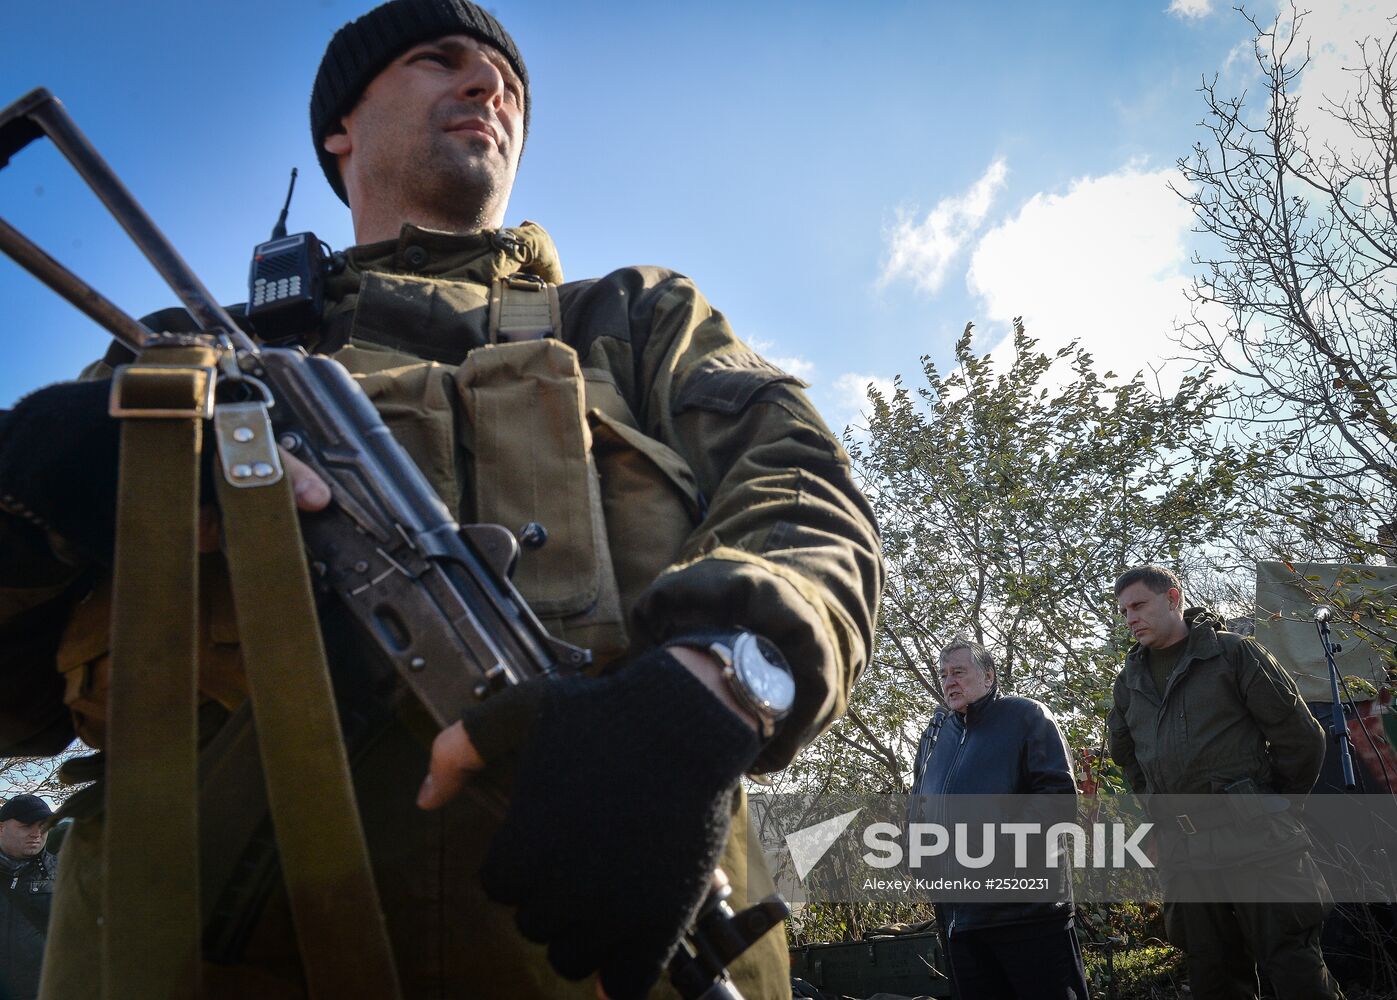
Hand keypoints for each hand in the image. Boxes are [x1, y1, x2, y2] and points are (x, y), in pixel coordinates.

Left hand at [417, 648, 760, 998]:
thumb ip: (459, 749)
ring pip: (572, 958)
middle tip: (577, 860)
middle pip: (534, 924)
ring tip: (600, 898)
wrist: (690, 720)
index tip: (543, 840)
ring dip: (580, 935)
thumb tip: (425, 799)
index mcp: (525, 843)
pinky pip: (627, 983)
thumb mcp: (521, 711)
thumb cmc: (604, 715)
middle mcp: (565, 886)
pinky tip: (619, 960)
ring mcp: (616, 908)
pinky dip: (618, 979)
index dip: (517, 863)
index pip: (497, 886)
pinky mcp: (662, 920)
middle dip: (549, 895)